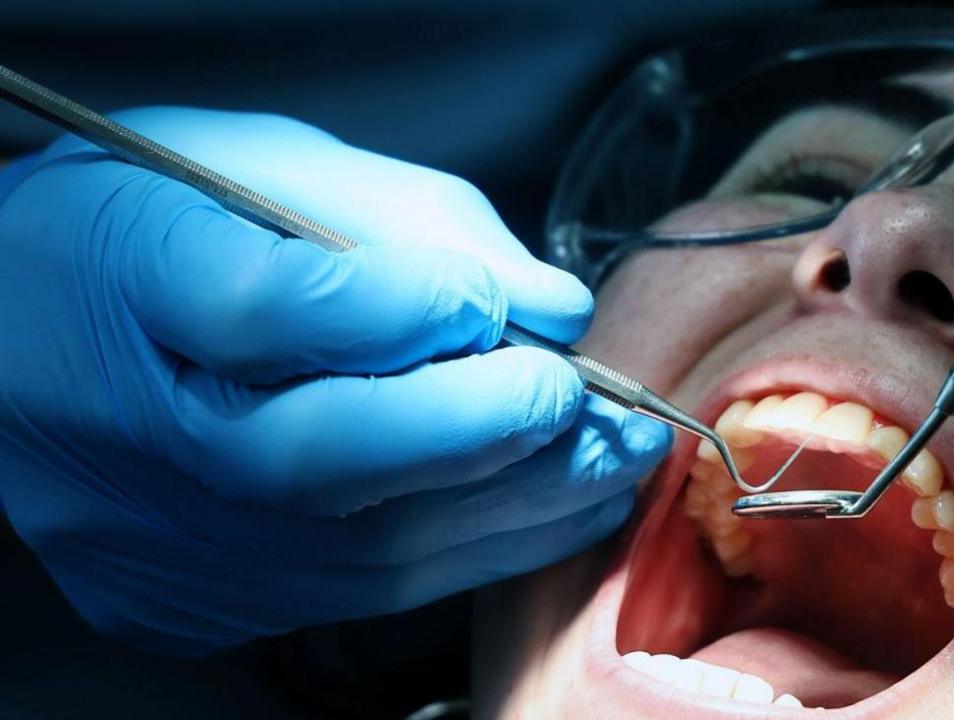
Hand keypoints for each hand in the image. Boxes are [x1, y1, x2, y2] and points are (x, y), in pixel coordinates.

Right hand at [0, 108, 668, 655]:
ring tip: (611, 461)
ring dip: (520, 506)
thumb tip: (550, 306)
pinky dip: (473, 549)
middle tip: (601, 406)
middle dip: (493, 430)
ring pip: (365, 553)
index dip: (407, 312)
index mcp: (125, 277)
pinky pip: (358, 596)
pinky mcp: (192, 602)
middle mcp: (130, 434)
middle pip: (324, 460)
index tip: (501, 306)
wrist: (15, 340)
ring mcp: (159, 541)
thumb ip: (409, 224)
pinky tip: (547, 507)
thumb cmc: (152, 232)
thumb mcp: (265, 167)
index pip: (271, 310)